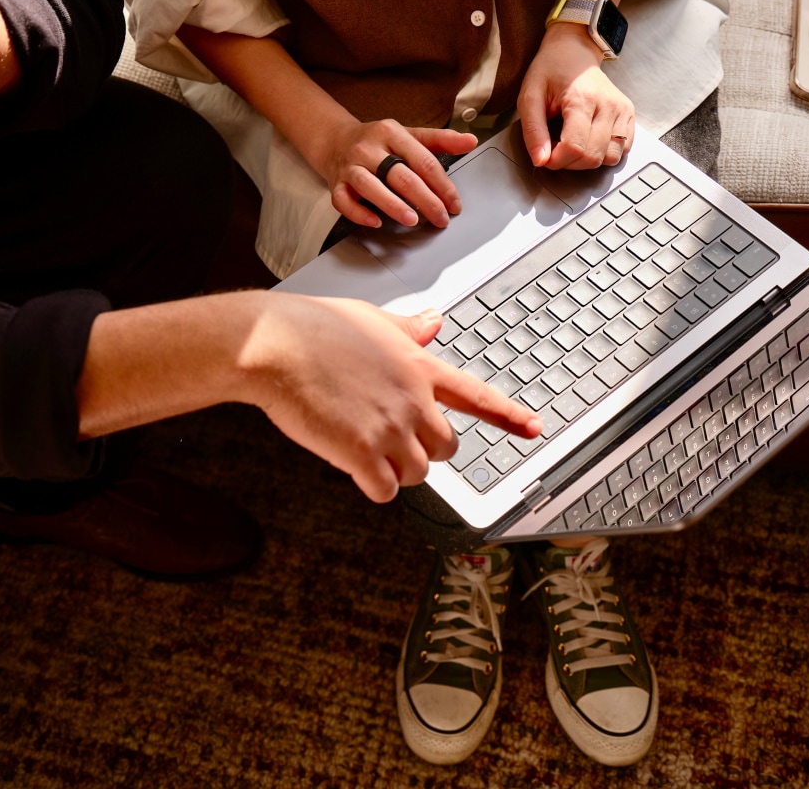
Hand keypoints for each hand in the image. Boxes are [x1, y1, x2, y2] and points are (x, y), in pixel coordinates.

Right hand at [245, 295, 541, 502]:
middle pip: (447, 448)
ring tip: (362, 444)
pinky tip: (350, 463)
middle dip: (424, 450)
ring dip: (394, 470)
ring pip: (417, 474)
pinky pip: (385, 491)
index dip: (508, 416)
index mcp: (419, 365)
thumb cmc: (314, 327)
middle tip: (391, 438)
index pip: (477, 396)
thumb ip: (408, 328)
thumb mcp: (371, 318)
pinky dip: (372, 485)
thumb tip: (435, 322)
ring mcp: (391, 427)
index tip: (533, 429)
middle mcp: (414, 399)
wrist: (275, 344)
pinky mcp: (363, 453)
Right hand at [315, 119, 477, 229]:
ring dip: (393, 205)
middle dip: (425, 200)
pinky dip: (359, 213)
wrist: (336, 141)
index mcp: (391, 133)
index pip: (423, 161)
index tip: (454, 203)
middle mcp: (370, 149)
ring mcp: (351, 166)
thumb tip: (470, 140)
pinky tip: (375, 222)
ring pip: (371, 186)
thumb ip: (440, 140)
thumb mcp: (409, 135)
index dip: (442, 185)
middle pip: (401, 176)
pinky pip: (343, 201)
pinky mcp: (337, 183)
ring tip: (412, 219)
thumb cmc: (378, 142)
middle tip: (441, 218)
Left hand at [517, 21, 634, 170]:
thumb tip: (541, 161)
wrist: (573, 51)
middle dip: (570, 162)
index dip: (556, 160)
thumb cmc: (550, 72)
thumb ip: (533, 131)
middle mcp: (608, 105)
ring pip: (609, 158)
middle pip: (592, 157)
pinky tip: (588, 141)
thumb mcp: (530, 97)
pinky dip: (603, 154)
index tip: (545, 155)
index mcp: (583, 99)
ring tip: (572, 143)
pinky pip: (621, 151)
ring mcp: (622, 110)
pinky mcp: (629, 115)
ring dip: (587, 161)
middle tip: (556, 147)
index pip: (574, 147)